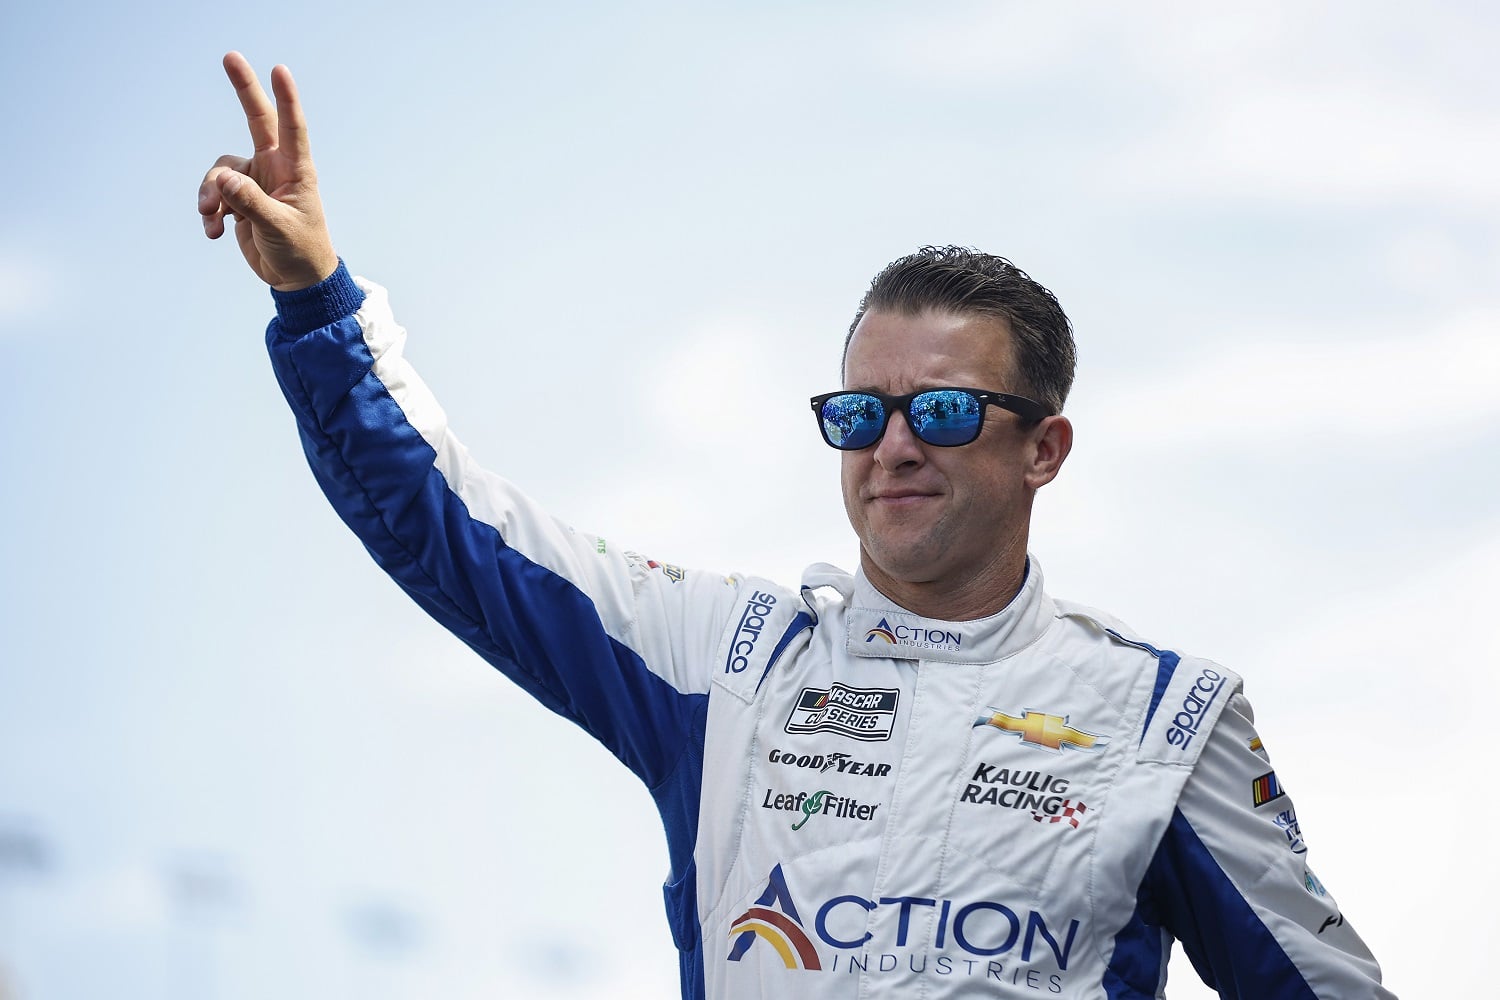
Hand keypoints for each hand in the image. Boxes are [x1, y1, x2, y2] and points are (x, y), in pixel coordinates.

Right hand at [198, 52, 339, 290]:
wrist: (295, 279)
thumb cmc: (299, 250)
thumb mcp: (278, 228)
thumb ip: (251, 203)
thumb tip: (223, 179)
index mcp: (295, 171)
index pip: (291, 128)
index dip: (286, 99)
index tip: (280, 70)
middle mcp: (274, 168)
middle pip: (256, 120)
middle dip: (244, 89)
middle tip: (230, 56)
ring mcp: (254, 182)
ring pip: (220, 170)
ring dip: (210, 192)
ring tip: (211, 217)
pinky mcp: (238, 199)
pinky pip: (214, 194)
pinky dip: (210, 212)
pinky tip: (214, 232)